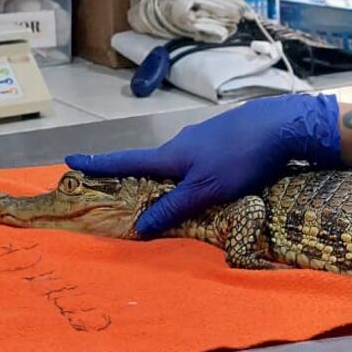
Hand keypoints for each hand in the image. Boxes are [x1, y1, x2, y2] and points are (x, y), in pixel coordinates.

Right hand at [65, 93, 339, 236]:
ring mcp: (204, 137)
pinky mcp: (225, 137)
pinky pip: (202, 158)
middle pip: (153, 163)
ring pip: (180, 161)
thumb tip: (140, 227)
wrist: (281, 124)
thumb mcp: (205, 190)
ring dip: (172, 177)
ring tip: (174, 194)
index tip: (70, 159)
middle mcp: (182, 142)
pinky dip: (196, 172)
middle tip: (124, 187)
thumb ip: (173, 208)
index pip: (126, 162)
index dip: (98, 164)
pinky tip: (211, 179)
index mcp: (171, 155)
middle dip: (139, 176)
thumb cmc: (240, 158)